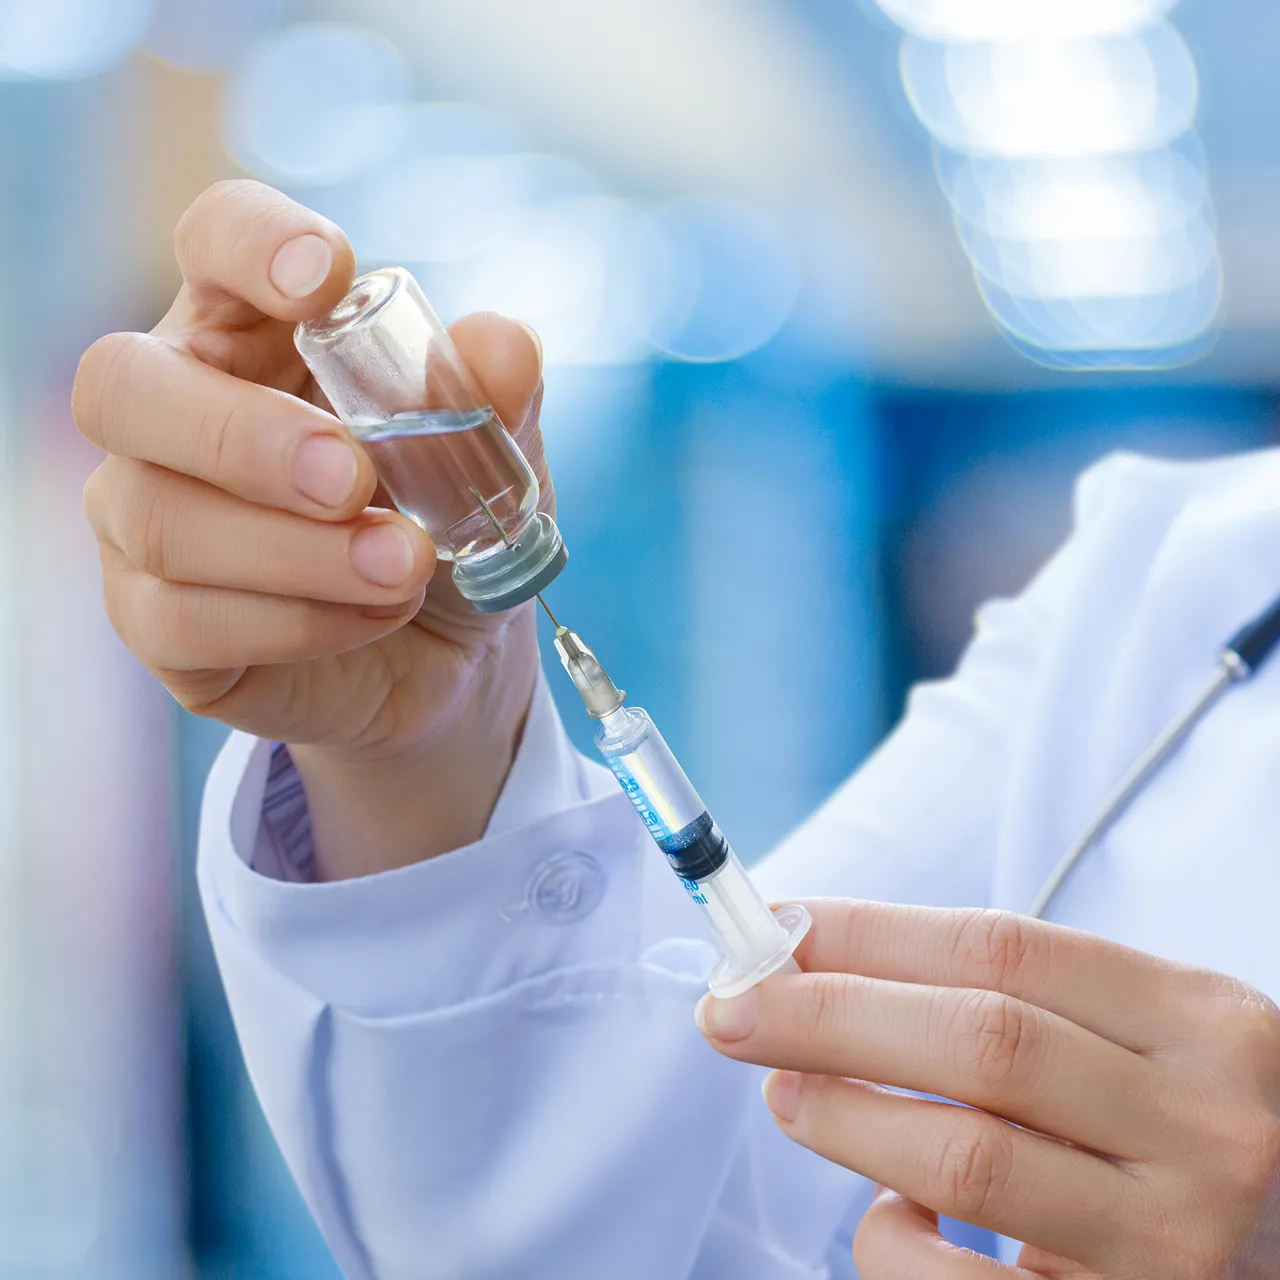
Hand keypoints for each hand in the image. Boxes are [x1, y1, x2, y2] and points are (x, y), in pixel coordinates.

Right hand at [74, 180, 547, 877]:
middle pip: (121, 385)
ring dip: (298, 551)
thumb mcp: (489, 458)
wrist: (445, 653)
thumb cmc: (445, 523)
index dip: (251, 241)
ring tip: (407, 566)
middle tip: (353, 478)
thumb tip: (504, 350)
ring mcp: (145, 518)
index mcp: (252, 330)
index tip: (326, 277)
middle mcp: (171, 412)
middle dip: (242, 434)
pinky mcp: (153, 624)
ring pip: (159, 520)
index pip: (213, 240)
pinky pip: (184, 622)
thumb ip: (494, 400)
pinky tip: (376, 617)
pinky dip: (297, 622)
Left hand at [696, 901, 1279, 1277]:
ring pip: (966, 1159)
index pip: (1003, 949)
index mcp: (1196, 1019)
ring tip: (781, 1091)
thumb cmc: (1178, 1116)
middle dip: (829, 1015)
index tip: (777, 927)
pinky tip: (884, 1211)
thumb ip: (1015, 1000)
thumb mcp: (1142, 1033)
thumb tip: (820, 964)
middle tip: (733, 1005)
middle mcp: (1200, 1124)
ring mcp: (1174, 1238)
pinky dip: (895, 1243)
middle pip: (978, 1041)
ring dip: (844, 1115)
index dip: (871, 932)